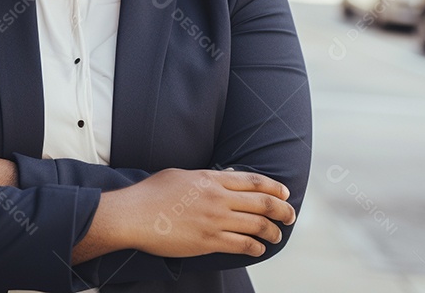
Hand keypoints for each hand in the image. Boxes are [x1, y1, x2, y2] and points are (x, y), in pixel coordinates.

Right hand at [84, 168, 294, 260]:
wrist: (133, 215)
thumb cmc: (151, 193)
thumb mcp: (181, 175)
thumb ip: (204, 178)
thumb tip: (219, 179)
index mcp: (211, 179)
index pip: (254, 181)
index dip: (274, 188)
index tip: (285, 193)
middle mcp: (218, 198)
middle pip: (263, 203)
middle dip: (283, 210)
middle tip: (290, 216)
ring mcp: (214, 220)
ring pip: (257, 225)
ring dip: (273, 231)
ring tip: (278, 235)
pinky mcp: (208, 241)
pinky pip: (242, 245)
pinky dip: (256, 247)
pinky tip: (259, 248)